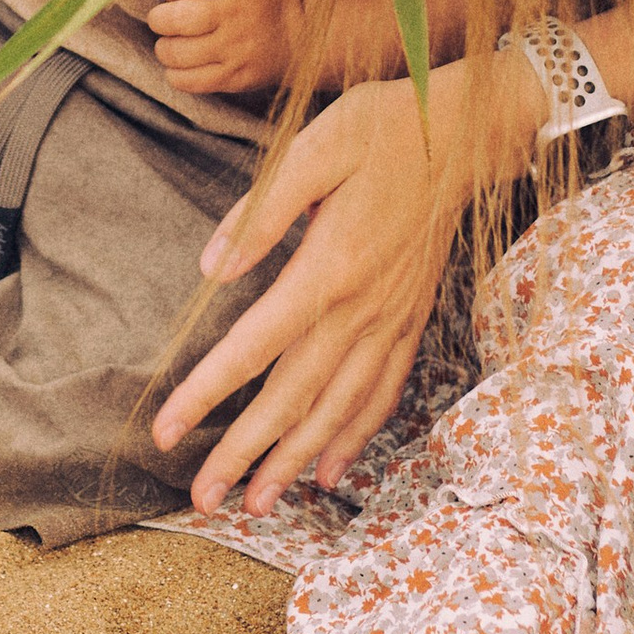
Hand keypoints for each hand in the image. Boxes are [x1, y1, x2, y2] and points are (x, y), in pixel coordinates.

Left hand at [145, 0, 304, 95]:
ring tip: (174, 42)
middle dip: (160, 19)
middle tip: (166, 20)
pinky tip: (184, 64)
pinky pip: (187, 81)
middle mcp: (233, 18)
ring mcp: (233, 51)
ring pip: (174, 53)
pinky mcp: (234, 78)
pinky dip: (176, 73)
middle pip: (174, 19)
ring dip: (165, 47)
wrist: (304, 36)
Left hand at [151, 77, 458, 514]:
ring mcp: (391, 321)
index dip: (207, 392)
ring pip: (337, 409)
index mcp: (328, 268)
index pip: (253, 346)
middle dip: (244, 453)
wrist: (467, 134)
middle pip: (293, 398)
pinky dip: (353, 438)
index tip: (166, 431)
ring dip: (293, 461)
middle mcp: (361, 309)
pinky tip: (328, 471)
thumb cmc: (383, 129)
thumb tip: (211, 266)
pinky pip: (382, 394)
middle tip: (201, 499)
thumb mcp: (315, 147)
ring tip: (255, 504)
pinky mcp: (410, 322)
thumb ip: (261, 211)